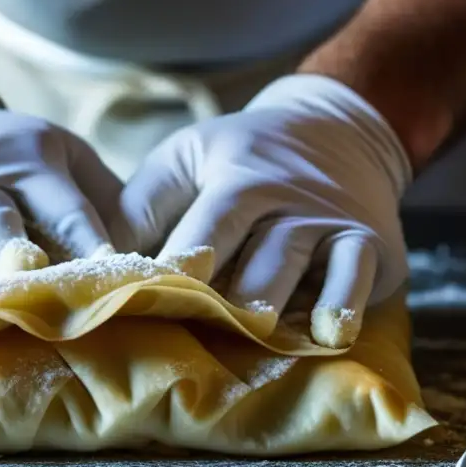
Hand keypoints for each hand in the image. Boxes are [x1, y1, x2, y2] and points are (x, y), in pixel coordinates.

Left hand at [109, 75, 411, 347]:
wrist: (339, 132)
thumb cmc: (242, 156)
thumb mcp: (188, 158)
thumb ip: (145, 204)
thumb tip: (96, 260)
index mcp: (235, 177)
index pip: (204, 227)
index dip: (178, 265)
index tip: (148, 298)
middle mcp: (284, 199)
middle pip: (250, 251)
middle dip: (224, 293)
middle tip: (195, 324)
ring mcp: (328, 223)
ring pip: (297, 264)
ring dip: (274, 299)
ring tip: (254, 331)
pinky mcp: (369, 246)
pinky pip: (356, 276)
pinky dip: (344, 303)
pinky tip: (330, 334)